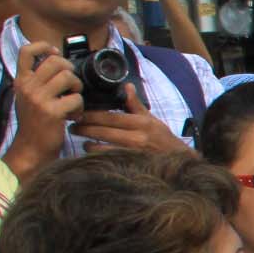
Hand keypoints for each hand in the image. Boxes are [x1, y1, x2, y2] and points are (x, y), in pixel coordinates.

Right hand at [6, 41, 81, 173]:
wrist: (31, 149)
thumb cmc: (34, 123)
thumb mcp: (27, 97)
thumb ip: (37, 80)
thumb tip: (56, 62)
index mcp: (21, 80)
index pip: (26, 51)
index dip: (43, 46)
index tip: (55, 53)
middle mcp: (28, 86)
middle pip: (55, 60)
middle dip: (70, 69)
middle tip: (71, 85)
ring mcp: (39, 98)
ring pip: (68, 76)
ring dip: (77, 87)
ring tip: (74, 100)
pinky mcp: (52, 111)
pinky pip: (76, 98)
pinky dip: (80, 106)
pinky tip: (73, 116)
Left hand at [70, 87, 189, 152]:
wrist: (180, 163)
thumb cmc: (164, 140)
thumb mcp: (152, 120)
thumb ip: (136, 105)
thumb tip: (127, 86)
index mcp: (141, 123)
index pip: (110, 117)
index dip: (92, 115)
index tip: (80, 113)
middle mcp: (137, 138)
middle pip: (103, 131)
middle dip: (84, 128)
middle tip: (73, 126)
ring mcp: (133, 154)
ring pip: (102, 148)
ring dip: (88, 145)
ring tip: (82, 141)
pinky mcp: (130, 166)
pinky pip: (108, 161)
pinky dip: (97, 157)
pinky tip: (92, 154)